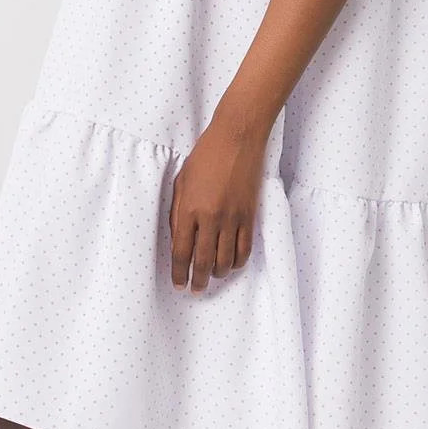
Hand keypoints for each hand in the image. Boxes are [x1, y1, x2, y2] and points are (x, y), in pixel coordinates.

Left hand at [168, 111, 266, 290]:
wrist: (237, 138)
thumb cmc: (205, 155)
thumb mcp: (181, 181)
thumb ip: (178, 212)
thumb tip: (179, 239)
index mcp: (189, 209)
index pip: (182, 252)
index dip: (179, 273)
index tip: (178, 284)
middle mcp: (211, 218)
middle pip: (203, 261)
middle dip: (198, 280)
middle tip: (195, 290)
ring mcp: (233, 218)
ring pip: (225, 260)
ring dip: (217, 274)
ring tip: (212, 277)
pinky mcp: (249, 215)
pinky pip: (244, 248)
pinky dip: (237, 261)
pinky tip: (231, 264)